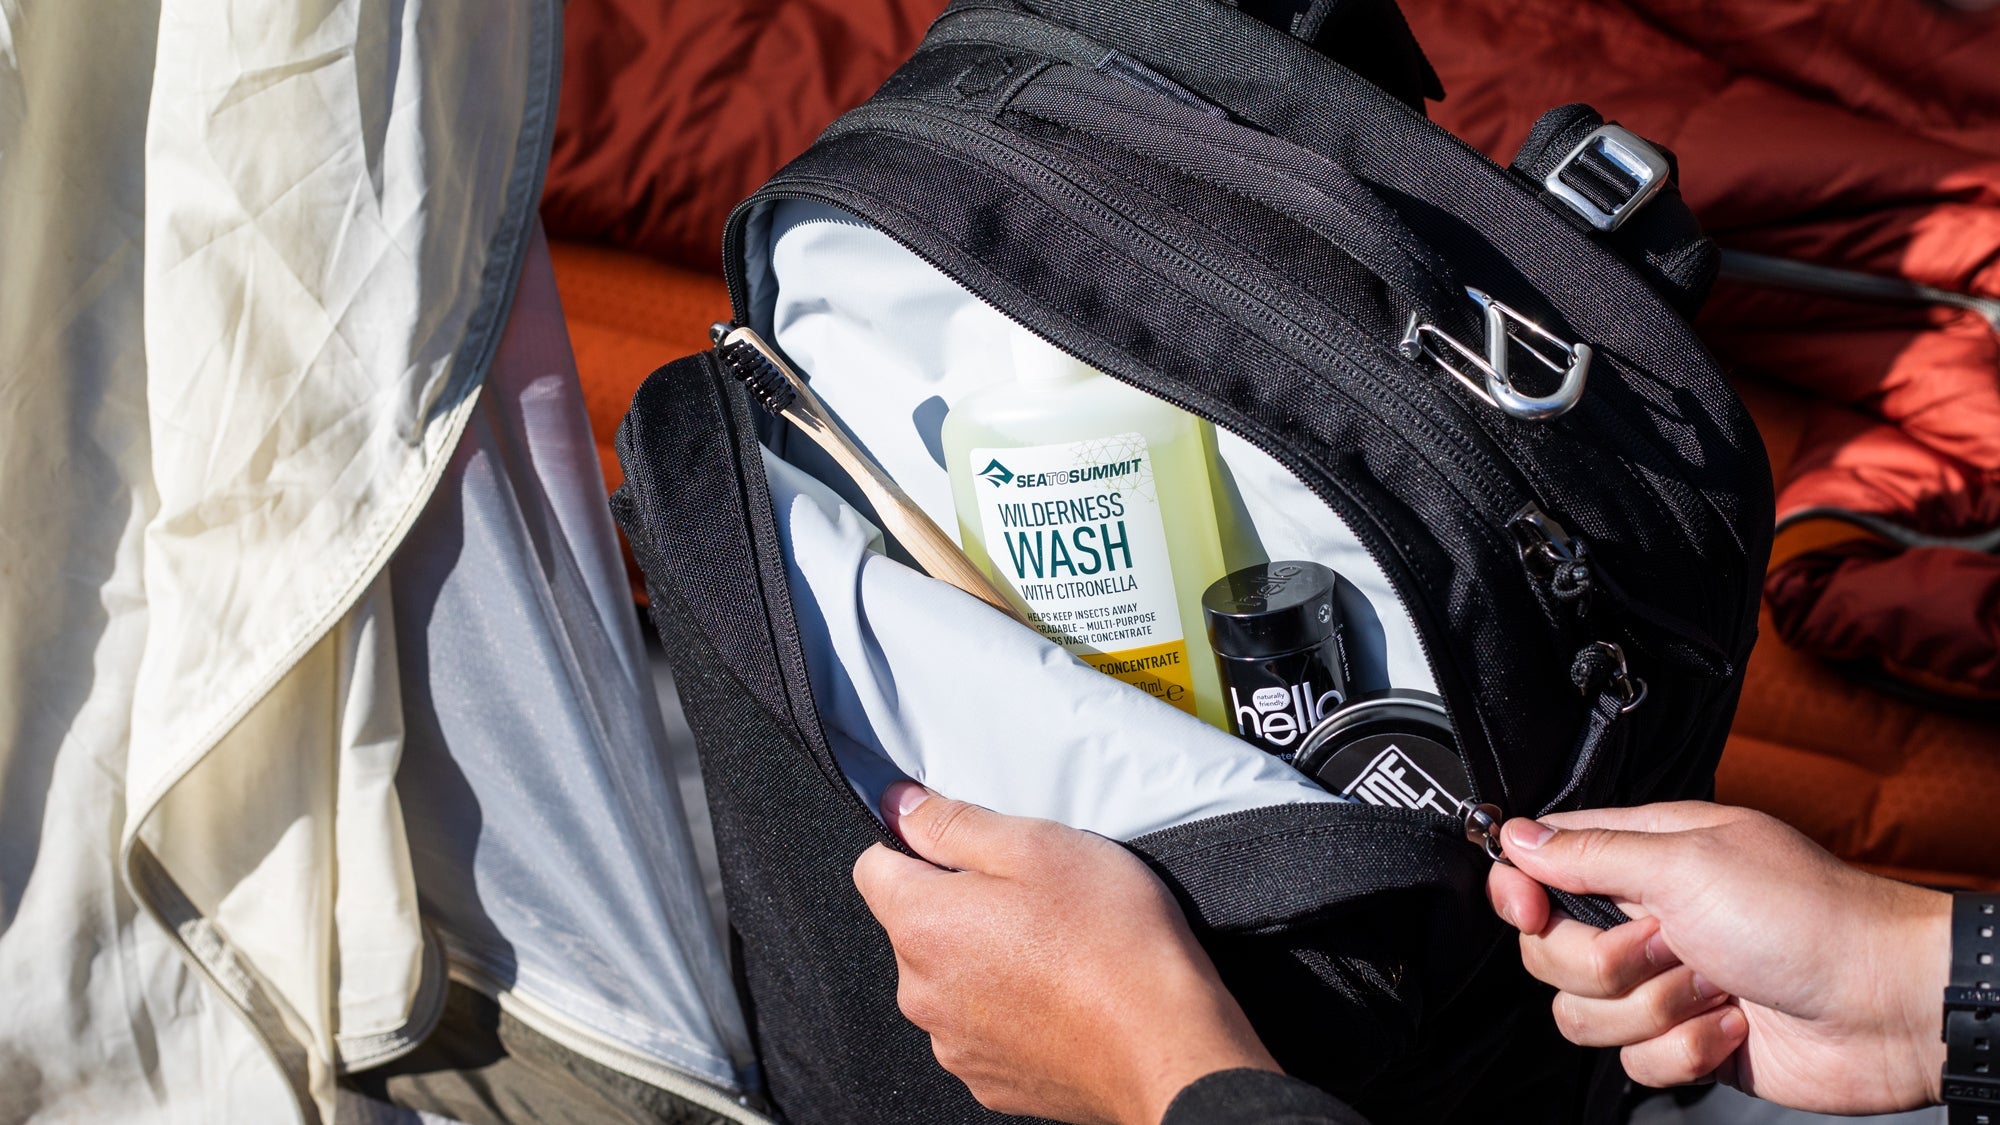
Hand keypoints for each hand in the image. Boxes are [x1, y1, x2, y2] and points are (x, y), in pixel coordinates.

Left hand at [853, 782, 1277, 1124]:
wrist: (1166, 1045)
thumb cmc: (1111, 941)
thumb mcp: (1037, 846)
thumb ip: (954, 823)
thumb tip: (898, 805)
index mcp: (922, 925)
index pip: (874, 866)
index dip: (916, 845)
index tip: (967, 847)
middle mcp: (921, 992)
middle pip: (915, 926)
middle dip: (960, 904)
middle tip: (1034, 897)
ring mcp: (953, 1044)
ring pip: (949, 978)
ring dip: (985, 959)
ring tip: (1056, 949)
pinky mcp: (989, 1079)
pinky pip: (981, 1026)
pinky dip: (1009, 1008)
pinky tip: (1061, 995)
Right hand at [1486, 802, 1949, 1113]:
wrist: (1884, 1005)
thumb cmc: (1806, 917)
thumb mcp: (1687, 862)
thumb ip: (1591, 851)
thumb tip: (1517, 837)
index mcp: (1642, 855)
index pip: (1540, 865)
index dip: (1521, 890)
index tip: (1530, 909)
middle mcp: (1645, 916)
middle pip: (1550, 951)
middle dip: (1605, 962)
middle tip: (1667, 946)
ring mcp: (1663, 981)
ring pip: (1583, 1013)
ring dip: (1653, 1009)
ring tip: (1714, 986)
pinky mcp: (1684, 1040)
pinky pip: (1634, 1061)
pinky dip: (1685, 1050)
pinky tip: (1733, 1025)